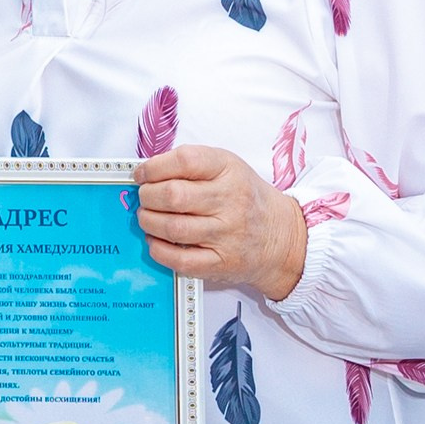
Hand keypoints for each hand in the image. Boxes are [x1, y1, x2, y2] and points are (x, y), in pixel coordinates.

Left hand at [137, 146, 306, 299]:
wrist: (282, 237)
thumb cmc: (247, 199)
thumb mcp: (229, 168)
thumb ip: (193, 165)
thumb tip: (148, 172)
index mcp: (230, 170)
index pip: (185, 160)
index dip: (154, 167)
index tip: (142, 174)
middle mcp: (230, 201)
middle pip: (173, 196)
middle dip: (147, 196)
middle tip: (144, 198)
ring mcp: (226, 234)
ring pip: (172, 228)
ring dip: (149, 222)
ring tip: (147, 218)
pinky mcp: (221, 263)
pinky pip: (180, 260)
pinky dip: (159, 251)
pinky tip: (155, 242)